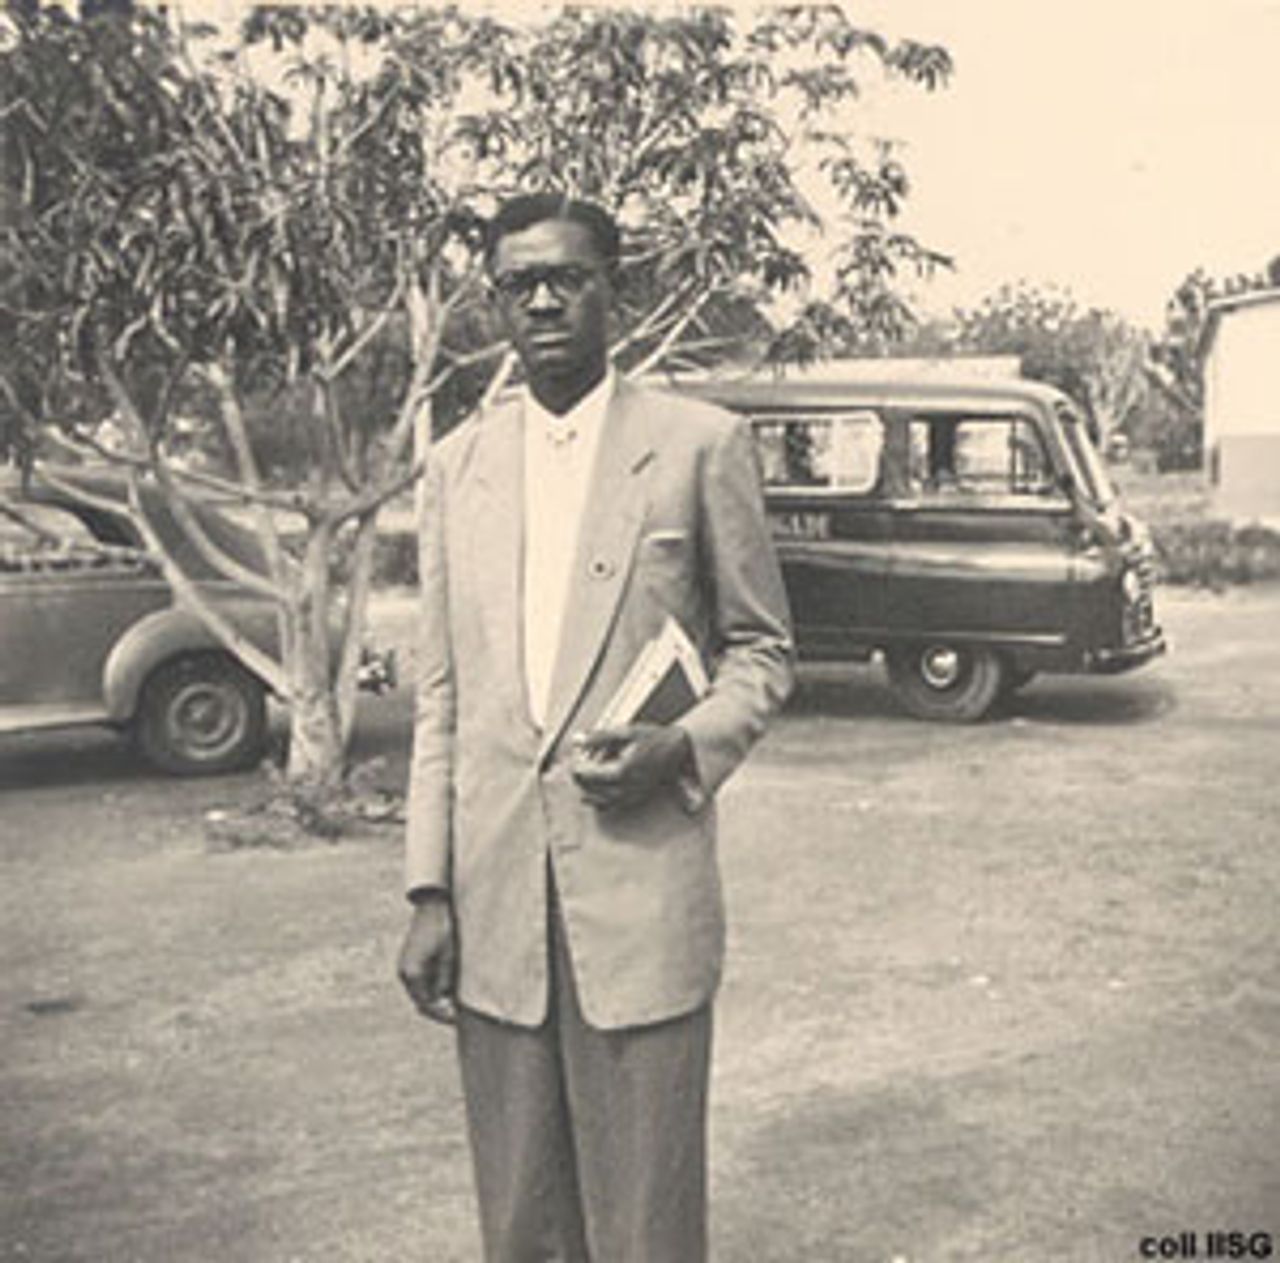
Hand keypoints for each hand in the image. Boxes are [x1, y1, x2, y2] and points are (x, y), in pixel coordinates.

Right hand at [397, 892, 456, 1024]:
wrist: (433, 903)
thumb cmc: (444, 928)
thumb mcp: (450, 957)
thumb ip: (446, 983)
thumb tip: (446, 1003)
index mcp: (413, 974)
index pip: (427, 1006)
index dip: (443, 1015)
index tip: (458, 1019)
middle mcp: (405, 973)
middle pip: (422, 1001)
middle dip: (439, 1009)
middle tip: (459, 1014)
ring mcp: (406, 966)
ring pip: (422, 992)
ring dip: (436, 998)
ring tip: (456, 1001)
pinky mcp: (411, 960)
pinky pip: (422, 981)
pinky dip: (433, 987)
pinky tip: (449, 986)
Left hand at [570, 723, 693, 810]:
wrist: (679, 749)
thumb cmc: (654, 738)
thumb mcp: (626, 731)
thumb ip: (599, 737)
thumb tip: (578, 740)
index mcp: (623, 770)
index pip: (590, 775)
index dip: (578, 768)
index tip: (574, 760)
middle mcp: (628, 786)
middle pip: (592, 789)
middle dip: (581, 779)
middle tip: (577, 767)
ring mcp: (632, 795)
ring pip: (600, 800)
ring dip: (588, 790)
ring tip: (584, 778)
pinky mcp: (636, 798)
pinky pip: (612, 805)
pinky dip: (599, 800)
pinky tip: (594, 793)